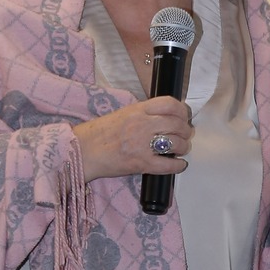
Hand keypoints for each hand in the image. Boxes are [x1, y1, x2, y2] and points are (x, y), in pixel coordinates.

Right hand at [73, 97, 192, 183]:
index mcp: (137, 110)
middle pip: (176, 124)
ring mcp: (142, 145)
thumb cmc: (100, 134)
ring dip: (183, 147)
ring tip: (181, 149)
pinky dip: (178, 166)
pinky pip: (168, 165)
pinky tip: (179, 164)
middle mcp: (142, 125)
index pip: (169, 104)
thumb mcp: (123, 114)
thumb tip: (166, 117)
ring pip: (176, 143)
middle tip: (185, 135)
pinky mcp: (141, 164)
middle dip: (186, 131)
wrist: (83, 151)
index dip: (182, 110)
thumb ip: (144, 114)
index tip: (183, 116)